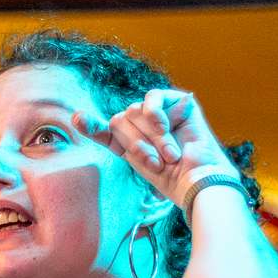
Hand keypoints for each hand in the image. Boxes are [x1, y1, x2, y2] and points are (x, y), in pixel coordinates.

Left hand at [72, 89, 230, 208]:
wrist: (198, 180)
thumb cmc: (172, 178)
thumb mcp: (139, 160)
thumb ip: (118, 139)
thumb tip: (91, 115)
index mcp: (130, 145)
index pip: (105, 132)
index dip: (91, 125)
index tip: (78, 119)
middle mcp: (142, 127)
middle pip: (118, 120)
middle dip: (135, 143)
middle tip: (156, 162)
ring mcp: (159, 114)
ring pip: (133, 111)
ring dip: (151, 137)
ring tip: (169, 154)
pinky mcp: (176, 102)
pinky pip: (152, 98)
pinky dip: (155, 114)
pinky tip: (164, 127)